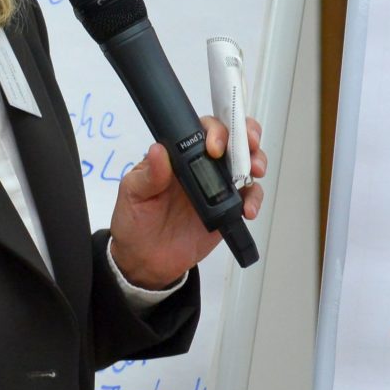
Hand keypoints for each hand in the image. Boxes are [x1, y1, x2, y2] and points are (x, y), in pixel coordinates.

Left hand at [107, 116, 267, 288]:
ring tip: (254, 172)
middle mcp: (202, 166)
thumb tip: (158, 150)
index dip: (215, 130)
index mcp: (179, 156)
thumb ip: (149, 174)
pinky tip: (248, 209)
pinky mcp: (227, 209)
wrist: (145, 260)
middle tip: (250, 146)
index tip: (214, 147)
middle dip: (247, 136)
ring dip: (256, 162)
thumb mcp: (134, 193)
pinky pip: (248, 198)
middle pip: (233, 139)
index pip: (203, 129)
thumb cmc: (135, 220)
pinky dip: (254, 200)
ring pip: (246, 164)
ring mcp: (217, 186)